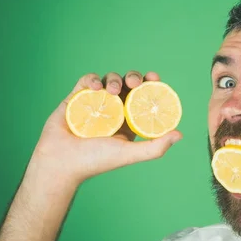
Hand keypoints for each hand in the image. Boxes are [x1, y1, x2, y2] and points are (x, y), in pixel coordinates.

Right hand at [31, 71, 182, 184]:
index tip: (155, 79)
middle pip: (127, 85)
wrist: (61, 163)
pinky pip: (86, 81)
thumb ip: (155, 147)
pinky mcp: (76, 98)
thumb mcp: (129, 154)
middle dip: (134, 78)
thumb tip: (180, 134)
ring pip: (109, 80)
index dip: (151, 86)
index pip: (143, 98)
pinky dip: (92, 79)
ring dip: (114, 79)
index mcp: (128, 121)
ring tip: (113, 90)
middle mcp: (114, 110)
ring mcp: (95, 103)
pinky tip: (94, 86)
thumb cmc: (95, 161)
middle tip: (134, 82)